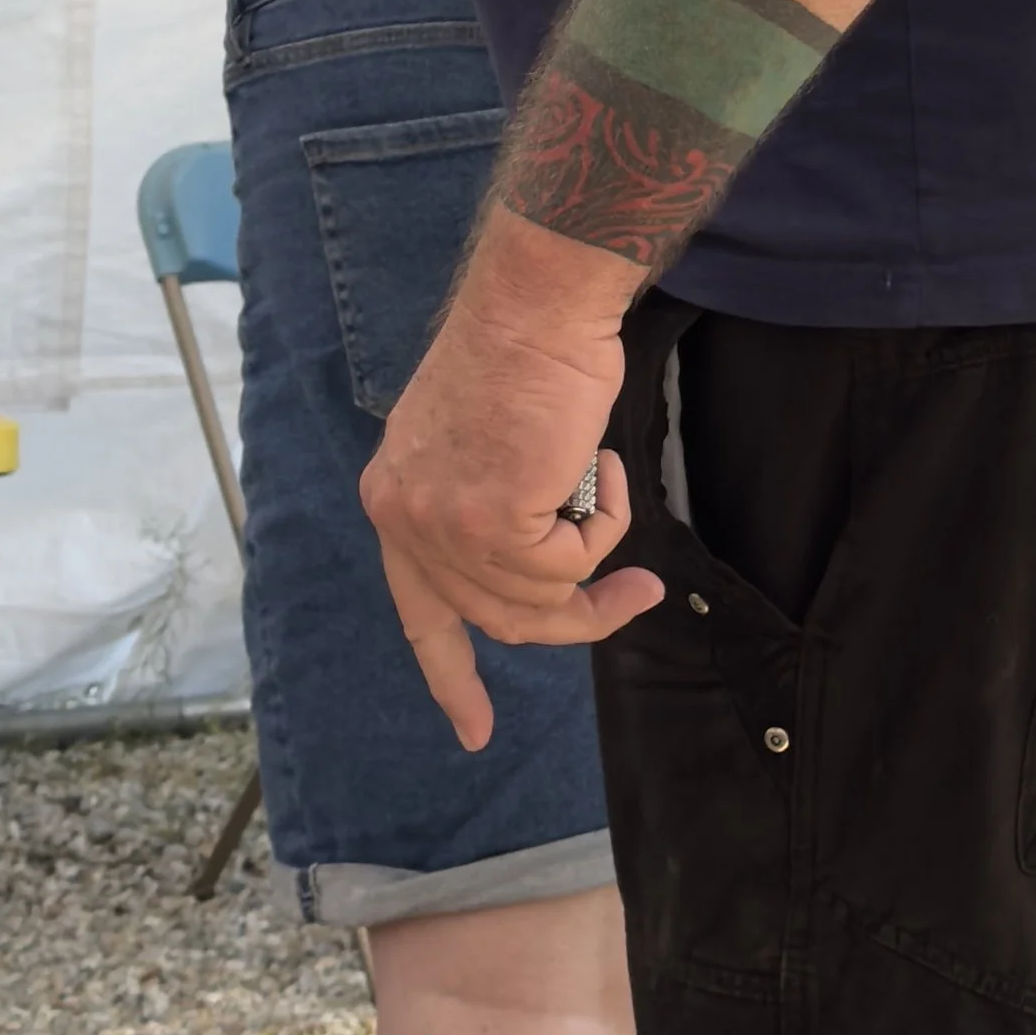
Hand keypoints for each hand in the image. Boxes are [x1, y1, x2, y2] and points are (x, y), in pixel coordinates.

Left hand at [361, 217, 663, 748]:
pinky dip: (607, 524)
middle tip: (639, 597)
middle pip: (497, 618)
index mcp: (396, 500)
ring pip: (542, 597)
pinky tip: (602, 464)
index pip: (421, 613)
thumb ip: (485, 507)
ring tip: (613, 488)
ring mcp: (445, 526)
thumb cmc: (526, 354)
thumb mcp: (481, 445)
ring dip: (599, 558)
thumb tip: (536, 561)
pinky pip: (575, 564)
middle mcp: (406, 519)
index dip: (451, 676)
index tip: (474, 731)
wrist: (537, 303)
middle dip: (575, 619)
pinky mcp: (494, 522)